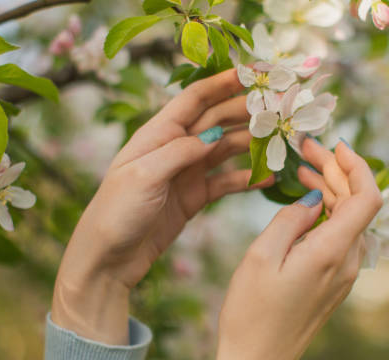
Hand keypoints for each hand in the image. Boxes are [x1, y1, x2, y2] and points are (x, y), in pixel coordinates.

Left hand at [52, 69, 272, 343]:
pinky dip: (245, 178)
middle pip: (216, 121)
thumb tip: (215, 134)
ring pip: (225, 149)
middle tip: (278, 106)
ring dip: (250, 143)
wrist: (108, 258)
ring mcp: (186, 172)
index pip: (194, 100)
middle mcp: (174, 148)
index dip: (222, 83)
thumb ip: (180, 151)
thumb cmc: (116, 212)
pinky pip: (225, 182)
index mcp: (157, 134)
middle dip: (245, 111)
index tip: (253, 72)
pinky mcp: (194, 197)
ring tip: (279, 140)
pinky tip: (266, 177)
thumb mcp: (144, 176)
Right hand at [202, 139, 382, 359]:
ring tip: (302, 171)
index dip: (356, 165)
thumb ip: (291, 220)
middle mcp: (348, 262)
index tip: (334, 144)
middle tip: (306, 150)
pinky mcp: (335, 282)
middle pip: (357, 204)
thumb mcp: (261, 257)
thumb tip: (313, 198)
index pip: (367, 197)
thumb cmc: (251, 313)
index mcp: (332, 252)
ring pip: (348, 219)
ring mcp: (344, 274)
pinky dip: (326, 213)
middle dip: (336, 171)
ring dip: (331, 191)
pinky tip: (306, 203)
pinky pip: (339, 237)